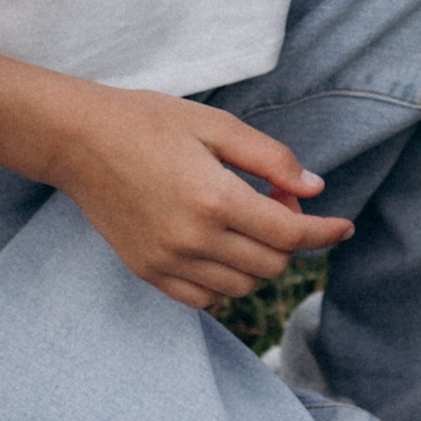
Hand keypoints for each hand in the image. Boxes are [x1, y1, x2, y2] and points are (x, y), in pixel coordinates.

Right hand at [53, 87, 353, 308]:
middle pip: (272, 265)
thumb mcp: (216, 125)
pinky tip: (222, 248)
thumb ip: (270, 158)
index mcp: (215, 199)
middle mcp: (193, 239)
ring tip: (247, 221)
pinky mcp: (148, 272)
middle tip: (278, 201)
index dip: (325, 232)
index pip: (291, 234)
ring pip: (243, 285)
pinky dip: (227, 281)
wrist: (77, 141)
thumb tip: (314, 187)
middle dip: (291, 239)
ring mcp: (168, 262)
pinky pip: (206, 298)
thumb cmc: (147, 122)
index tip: (344, 226)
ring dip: (261, 260)